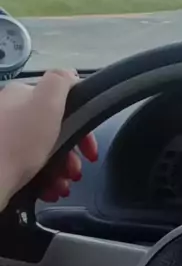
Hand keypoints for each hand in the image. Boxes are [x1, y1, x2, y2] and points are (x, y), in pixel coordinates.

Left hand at [0, 69, 96, 210]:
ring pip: (43, 152)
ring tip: (62, 187)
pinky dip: (44, 180)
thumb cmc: (19, 142)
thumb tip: (70, 75)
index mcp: (21, 95)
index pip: (61, 105)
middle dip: (71, 153)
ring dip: (60, 171)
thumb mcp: (47, 102)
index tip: (90, 152)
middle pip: (54, 131)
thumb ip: (61, 81)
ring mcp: (4, 139)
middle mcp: (10, 113)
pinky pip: (29, 169)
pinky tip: (49, 191)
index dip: (82, 127)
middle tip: (75, 173)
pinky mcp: (2, 162)